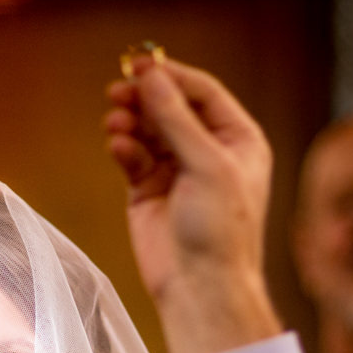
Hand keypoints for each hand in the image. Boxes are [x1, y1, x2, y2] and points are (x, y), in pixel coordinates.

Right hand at [104, 55, 282, 352]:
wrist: (201, 287)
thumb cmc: (220, 232)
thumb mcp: (206, 165)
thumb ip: (176, 119)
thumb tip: (151, 79)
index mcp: (238, 141)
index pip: (202, 93)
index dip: (171, 76)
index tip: (140, 66)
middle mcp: (208, 152)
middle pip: (171, 107)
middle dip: (145, 98)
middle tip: (118, 89)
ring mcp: (177, 171)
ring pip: (148, 130)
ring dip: (130, 121)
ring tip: (114, 122)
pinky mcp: (149, 192)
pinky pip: (133, 157)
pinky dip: (124, 148)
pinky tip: (118, 148)